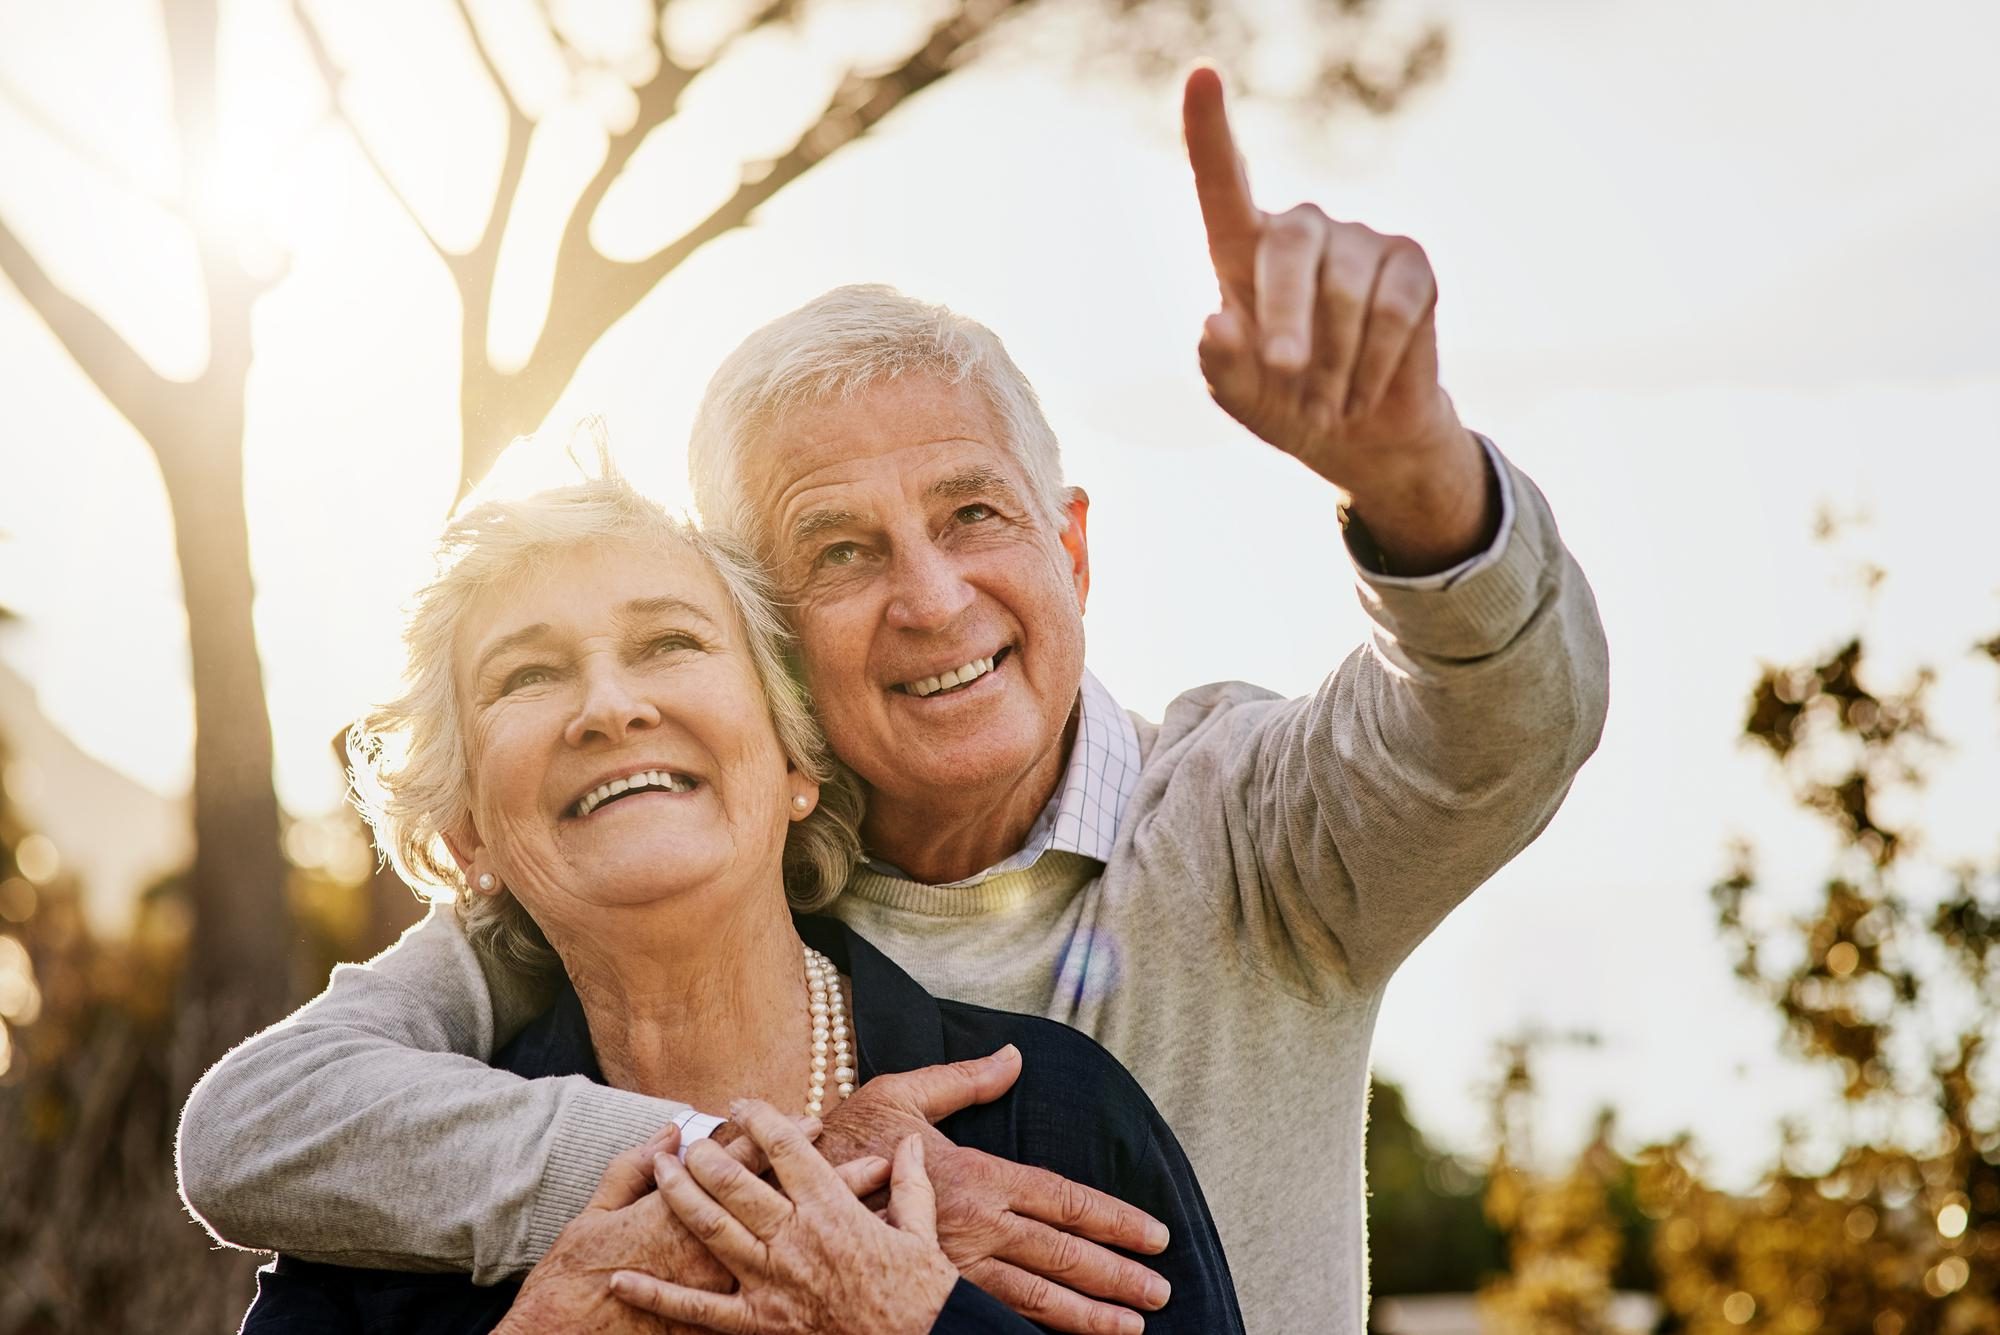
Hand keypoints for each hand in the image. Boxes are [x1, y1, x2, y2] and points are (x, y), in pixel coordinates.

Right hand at [499, 1118, 881, 1334]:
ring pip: (795, 1240)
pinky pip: (785, 1293)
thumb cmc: (575, 1274)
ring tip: (871, 1200)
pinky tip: (844, 1269)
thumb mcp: (596, 1213)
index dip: (781, 1139)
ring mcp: (727, 1283)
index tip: (816, 1120)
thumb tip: (670, 1133)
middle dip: (829, 1177)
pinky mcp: (729, 1320)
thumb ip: (631, 1171)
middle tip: (869, 1155)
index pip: (743, 1163)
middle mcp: (715, 1243)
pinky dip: (814, 1279)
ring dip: (832, 1216)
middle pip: (784, 1199)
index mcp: (682, 1210)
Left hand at [610, 1100, 959, 1334]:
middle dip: (707, 1154)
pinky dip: (658, 1294)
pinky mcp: (760, 1323)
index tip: (741, 1102)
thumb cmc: (922, 1293)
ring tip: (659, 1169)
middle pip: (736, 1182)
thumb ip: (910, 1183)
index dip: (760, 1119)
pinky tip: (625, 1280)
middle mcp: (795, 1238)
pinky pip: (699, 1310)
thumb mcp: (921, 1232)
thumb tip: (909, 1144)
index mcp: (833, 1209)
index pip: (787, 1149)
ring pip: (712, 1229)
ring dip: (680, 1195)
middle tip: (690, 1138)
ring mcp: (771, 1282)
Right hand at [811, 1045, 1170, 1334]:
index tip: (1155, 1236)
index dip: (1114, 1219)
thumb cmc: (844, 1141)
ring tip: (1130, 1328)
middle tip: (1160, 1293)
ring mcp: (952, 1269)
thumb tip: (1014, 1056)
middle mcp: (975, 1227)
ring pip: (1034, 1299)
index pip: (1064, 1201)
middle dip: (1116, 1276)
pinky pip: (988, 1320)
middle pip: (1062, 1257)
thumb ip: (965, 1081)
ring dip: (1087, 1316)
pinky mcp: (928, 1293)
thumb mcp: (902, 1095)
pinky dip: (1027, 1333)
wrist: (782, 1195)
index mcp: (977, 1177)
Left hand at [1184, 65, 1492, 572]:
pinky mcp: (1412, 263)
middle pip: (1288, 248)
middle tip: (1285, 373)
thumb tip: (1216, 324)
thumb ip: (1219, 365)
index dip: (1209, 130)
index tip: (1201, 76)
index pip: (1221, 181)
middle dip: (1287, 320)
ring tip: (1326, 403)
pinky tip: (1363, 389)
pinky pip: (1394, 310)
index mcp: (1242, 248)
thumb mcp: (1239, 395)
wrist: (1358, 434)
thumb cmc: (1283, 401)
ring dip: (1332, 360)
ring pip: (1345, 290)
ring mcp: (1362, 238)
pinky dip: (1376, 362)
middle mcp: (1303, 228)